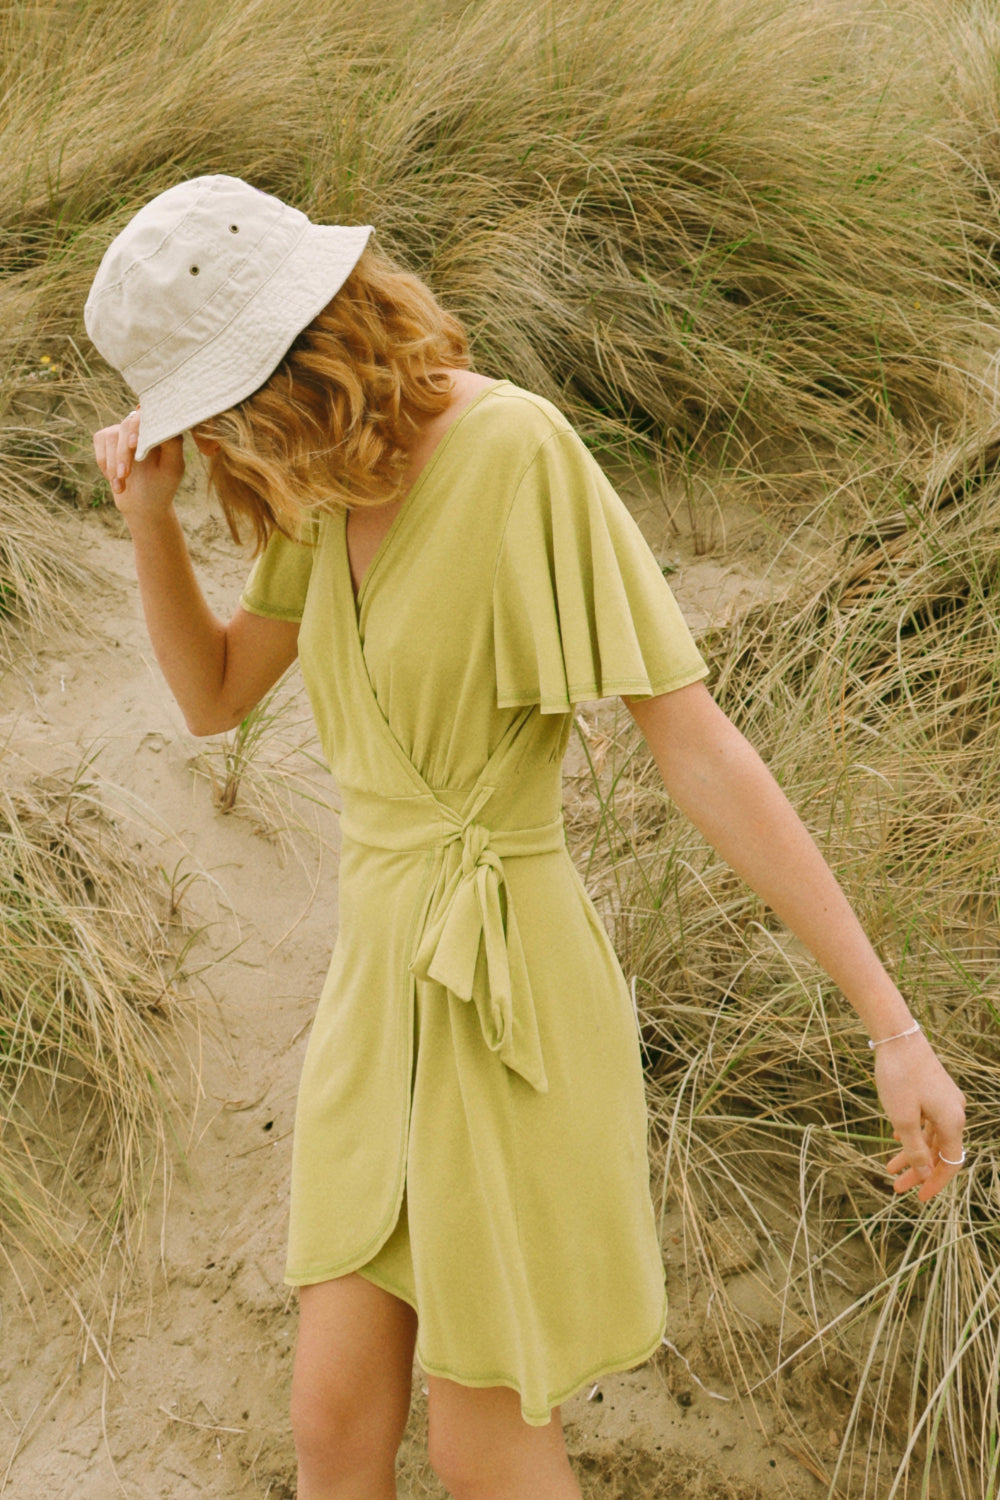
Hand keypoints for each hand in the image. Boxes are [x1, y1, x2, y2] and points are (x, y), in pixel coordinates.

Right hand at [92, 408, 184, 517]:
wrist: (143, 505)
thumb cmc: (162, 486)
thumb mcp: (172, 467)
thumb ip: (172, 444)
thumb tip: (163, 422)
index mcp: (161, 430)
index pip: (149, 415)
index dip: (138, 427)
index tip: (134, 445)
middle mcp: (142, 426)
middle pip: (127, 426)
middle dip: (123, 453)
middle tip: (124, 475)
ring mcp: (124, 430)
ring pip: (111, 436)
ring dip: (113, 463)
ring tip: (121, 485)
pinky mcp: (108, 438)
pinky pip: (100, 441)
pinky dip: (105, 463)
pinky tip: (115, 479)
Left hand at [876, 1033, 966, 1201]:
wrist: (898, 1036)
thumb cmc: (899, 1077)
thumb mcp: (904, 1120)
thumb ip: (915, 1150)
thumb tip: (926, 1174)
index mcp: (952, 1122)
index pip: (950, 1163)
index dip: (935, 1182)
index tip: (918, 1197)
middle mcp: (954, 1112)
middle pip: (939, 1152)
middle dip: (918, 1171)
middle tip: (896, 1187)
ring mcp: (945, 1100)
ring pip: (931, 1136)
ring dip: (912, 1153)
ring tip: (889, 1167)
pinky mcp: (934, 1090)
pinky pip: (927, 1121)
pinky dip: (913, 1134)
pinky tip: (897, 1138)